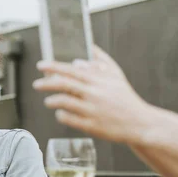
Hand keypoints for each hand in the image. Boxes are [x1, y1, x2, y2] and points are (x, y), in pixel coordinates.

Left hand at [32, 45, 152, 144]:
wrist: (141, 123)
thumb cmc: (125, 98)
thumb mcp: (117, 75)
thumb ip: (101, 61)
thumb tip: (87, 50)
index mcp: (99, 80)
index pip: (71, 70)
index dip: (53, 67)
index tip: (41, 65)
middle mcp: (94, 93)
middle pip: (64, 84)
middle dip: (46, 83)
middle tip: (36, 84)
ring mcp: (92, 110)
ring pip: (64, 102)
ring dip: (52, 100)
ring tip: (48, 100)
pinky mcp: (91, 125)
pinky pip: (69, 119)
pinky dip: (61, 115)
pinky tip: (60, 113)